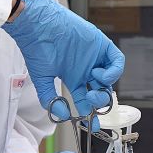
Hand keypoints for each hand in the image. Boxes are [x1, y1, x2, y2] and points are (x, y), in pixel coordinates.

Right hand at [3, 0, 124, 118]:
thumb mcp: (42, 78)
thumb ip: (50, 98)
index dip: (90, 114)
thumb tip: (61, 115)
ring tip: (93, 86)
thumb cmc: (36, 49)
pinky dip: (113, 71)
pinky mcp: (101, 44)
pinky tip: (99, 75)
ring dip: (105, 87)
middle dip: (99, 102)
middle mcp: (85, 69)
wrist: (37, 26)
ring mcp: (94, 57)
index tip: (91, 126)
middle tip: (90, 101)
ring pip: (110, 78)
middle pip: (100, 91)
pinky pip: (116, 60)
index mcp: (73, 77)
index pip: (86, 100)